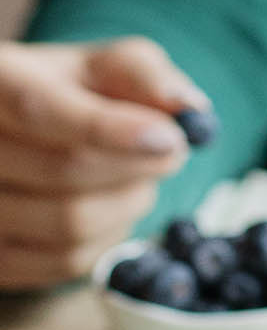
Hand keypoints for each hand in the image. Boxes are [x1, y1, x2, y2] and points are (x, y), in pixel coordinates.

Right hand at [0, 37, 202, 290]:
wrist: (17, 136)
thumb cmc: (68, 95)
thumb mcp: (100, 68)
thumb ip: (143, 74)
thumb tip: (187, 105)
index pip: (39, 109)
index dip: (109, 129)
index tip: (170, 139)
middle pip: (65, 170)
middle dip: (138, 166)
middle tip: (169, 152)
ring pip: (71, 223)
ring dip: (129, 204)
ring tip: (137, 179)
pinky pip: (66, 261)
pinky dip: (108, 237)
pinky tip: (111, 208)